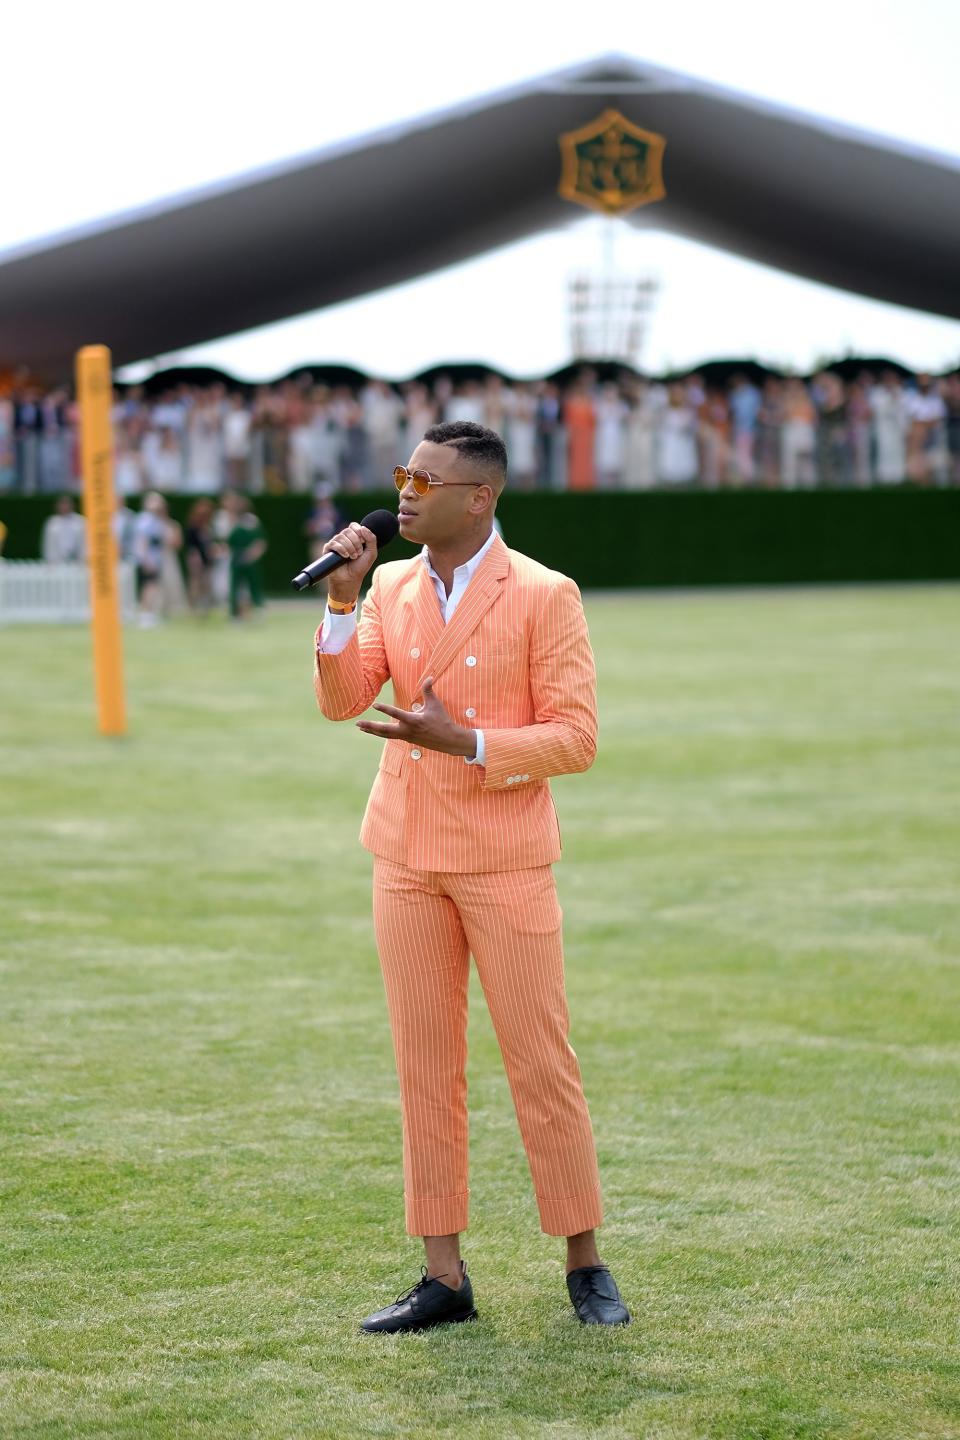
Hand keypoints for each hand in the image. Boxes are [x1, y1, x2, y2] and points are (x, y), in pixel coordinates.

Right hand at [323, 523, 378, 602]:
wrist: (351, 579)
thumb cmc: (360, 566)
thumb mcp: (371, 553)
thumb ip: (372, 539)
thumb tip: (363, 527)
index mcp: (353, 537)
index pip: (354, 526)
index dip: (359, 532)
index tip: (363, 542)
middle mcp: (343, 538)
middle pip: (348, 530)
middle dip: (356, 542)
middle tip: (359, 553)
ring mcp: (335, 543)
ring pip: (341, 537)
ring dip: (350, 547)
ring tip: (353, 557)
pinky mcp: (328, 549)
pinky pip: (333, 543)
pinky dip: (341, 549)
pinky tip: (345, 556)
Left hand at [356, 677, 476, 756]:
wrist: (448, 740)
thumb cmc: (442, 720)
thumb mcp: (435, 704)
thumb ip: (429, 691)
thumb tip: (429, 677)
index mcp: (414, 721)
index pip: (396, 714)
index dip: (385, 709)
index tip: (374, 705)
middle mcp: (407, 730)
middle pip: (384, 730)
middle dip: (370, 726)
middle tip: (357, 723)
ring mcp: (406, 736)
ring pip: (385, 735)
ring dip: (372, 730)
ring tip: (360, 727)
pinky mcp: (407, 739)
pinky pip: (390, 736)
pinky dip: (380, 733)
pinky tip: (373, 730)